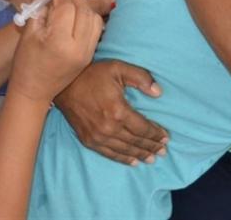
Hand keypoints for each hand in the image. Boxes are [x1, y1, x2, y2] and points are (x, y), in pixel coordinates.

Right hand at [8, 0, 110, 105]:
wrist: (34, 91)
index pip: (66, 8)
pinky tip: (77, 15)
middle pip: (84, 10)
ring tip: (70, 1)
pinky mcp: (90, 56)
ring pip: (95, 18)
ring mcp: (87, 53)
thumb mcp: (29, 32)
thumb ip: (39, 6)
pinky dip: (89, 17)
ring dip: (84, 5)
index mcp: (59, 42)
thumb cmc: (25, 62)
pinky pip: (97, 30)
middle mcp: (78, 48)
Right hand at [53, 60, 168, 164]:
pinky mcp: (88, 140)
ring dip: (140, 155)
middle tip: (163, 151)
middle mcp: (109, 127)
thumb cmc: (92, 74)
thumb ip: (140, 78)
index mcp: (118, 110)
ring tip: (152, 158)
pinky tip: (133, 161)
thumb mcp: (118, 68)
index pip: (143, 128)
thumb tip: (158, 92)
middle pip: (136, 141)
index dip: (156, 134)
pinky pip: (109, 153)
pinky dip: (123, 159)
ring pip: (125, 150)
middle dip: (152, 146)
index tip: (166, 138)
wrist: (63, 84)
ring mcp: (97, 136)